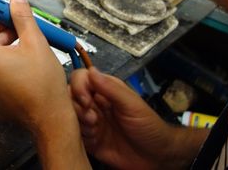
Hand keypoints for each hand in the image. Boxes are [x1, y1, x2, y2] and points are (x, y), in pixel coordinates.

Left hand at [0, 0, 90, 168]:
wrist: (50, 118)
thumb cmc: (44, 82)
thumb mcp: (36, 42)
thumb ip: (22, 17)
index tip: (13, 23)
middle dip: (3, 39)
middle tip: (24, 39)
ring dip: (3, 57)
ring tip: (25, 59)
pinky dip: (2, 75)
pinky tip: (20, 76)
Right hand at [71, 68, 207, 168]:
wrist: (157, 157)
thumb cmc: (150, 127)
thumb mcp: (132, 104)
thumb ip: (110, 88)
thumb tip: (91, 71)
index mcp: (105, 90)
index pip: (81, 79)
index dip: (78, 88)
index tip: (86, 100)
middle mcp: (95, 104)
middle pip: (70, 97)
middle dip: (77, 108)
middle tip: (92, 118)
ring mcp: (91, 122)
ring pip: (70, 116)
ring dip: (79, 123)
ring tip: (95, 130)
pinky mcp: (89, 140)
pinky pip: (74, 135)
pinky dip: (81, 137)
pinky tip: (95, 140)